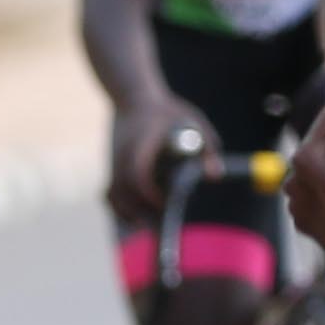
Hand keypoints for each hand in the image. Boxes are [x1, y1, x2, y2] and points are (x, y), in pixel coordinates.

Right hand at [106, 94, 201, 224]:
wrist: (132, 96)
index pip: (137, 173)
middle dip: (141, 213)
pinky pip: (110, 195)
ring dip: (130, 214)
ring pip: (114, 197)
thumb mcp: (192, 122)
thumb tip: (215, 176)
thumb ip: (206, 148)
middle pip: (123, 193)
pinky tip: (139, 218)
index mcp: (140, 143)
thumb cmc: (166, 111)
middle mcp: (122, 156)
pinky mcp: (111, 169)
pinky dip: (121, 209)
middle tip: (163, 229)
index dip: (148, 193)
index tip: (164, 204)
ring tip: (152, 227)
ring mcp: (113, 163)